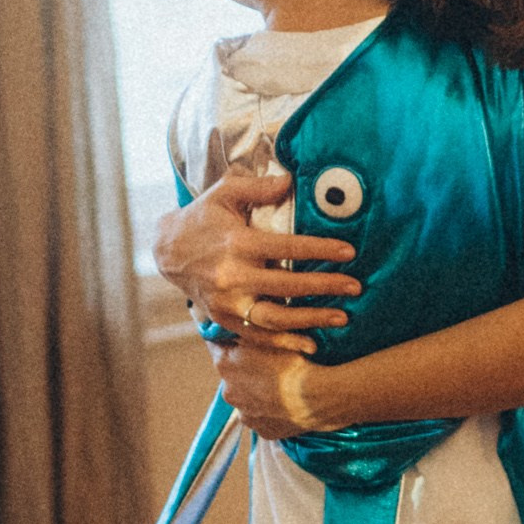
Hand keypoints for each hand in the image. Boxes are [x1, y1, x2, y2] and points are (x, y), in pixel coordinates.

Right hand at [153, 168, 356, 341]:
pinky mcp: (224, 319)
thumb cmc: (203, 217)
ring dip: (312, 319)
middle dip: (326, 287)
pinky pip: (259, 336)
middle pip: (288, 286)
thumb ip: (259, 187)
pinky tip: (311, 344)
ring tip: (342, 317)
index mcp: (238, 243)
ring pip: (276, 318)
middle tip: (355, 286)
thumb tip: (291, 180)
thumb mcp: (226, 193)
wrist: (168, 251)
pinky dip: (285, 343)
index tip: (349, 252)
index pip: (287, 248)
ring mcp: (228, 302)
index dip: (321, 251)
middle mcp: (232, 276)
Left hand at [212, 333, 335, 439]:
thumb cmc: (294, 359)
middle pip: (233, 376)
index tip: (240, 336)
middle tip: (271, 363)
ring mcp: (246, 415)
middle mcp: (228, 392)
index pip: (216, 345)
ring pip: (250, 399)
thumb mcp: (269, 333)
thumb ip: (248, 329)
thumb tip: (238, 324)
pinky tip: (290, 402)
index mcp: (225, 365)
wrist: (318, 396)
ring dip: (260, 392)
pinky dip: (274, 411)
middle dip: (246, 369)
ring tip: (284, 385)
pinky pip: (266, 418)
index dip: (229, 339)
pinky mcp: (264, 431)